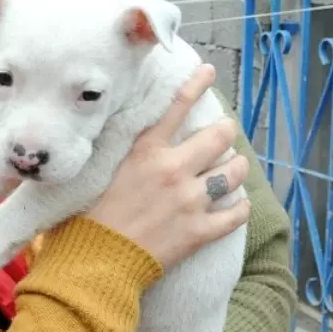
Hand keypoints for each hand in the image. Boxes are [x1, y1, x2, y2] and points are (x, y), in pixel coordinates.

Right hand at [88, 65, 250, 268]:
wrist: (98, 260)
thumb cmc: (91, 217)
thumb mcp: (105, 172)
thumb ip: (129, 154)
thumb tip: (141, 139)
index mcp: (146, 152)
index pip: (177, 108)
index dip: (196, 84)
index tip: (209, 70)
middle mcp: (173, 169)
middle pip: (219, 136)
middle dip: (226, 132)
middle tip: (225, 134)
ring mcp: (190, 200)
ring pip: (234, 171)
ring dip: (236, 167)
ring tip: (233, 168)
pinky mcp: (200, 231)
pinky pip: (237, 212)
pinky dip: (240, 206)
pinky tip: (238, 204)